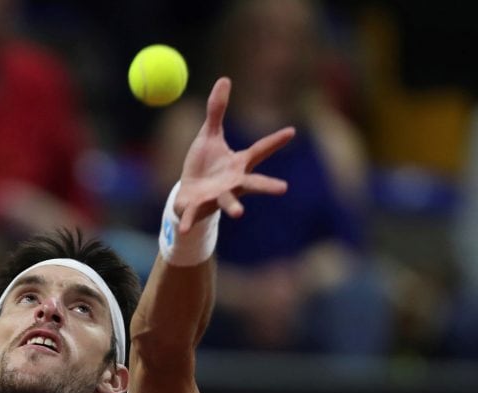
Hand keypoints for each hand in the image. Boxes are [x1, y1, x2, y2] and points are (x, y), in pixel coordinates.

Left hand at [175, 78, 294, 232]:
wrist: (187, 195)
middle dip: (267, 185)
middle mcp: (232, 183)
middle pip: (253, 182)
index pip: (259, 150)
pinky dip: (190, 221)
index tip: (292, 131)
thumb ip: (216, 110)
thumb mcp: (208, 135)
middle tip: (283, 188)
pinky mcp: (198, 207)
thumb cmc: (203, 165)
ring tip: (240, 212)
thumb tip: (225, 79)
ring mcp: (217, 197)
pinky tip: (186, 228)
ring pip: (229, 202)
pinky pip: (194, 214)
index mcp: (238, 164)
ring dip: (234, 206)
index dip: (275, 141)